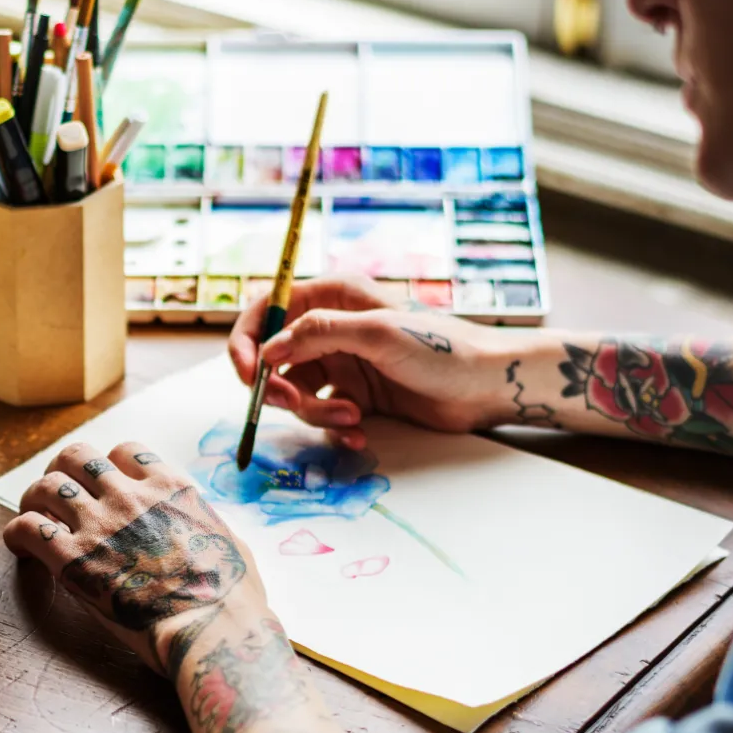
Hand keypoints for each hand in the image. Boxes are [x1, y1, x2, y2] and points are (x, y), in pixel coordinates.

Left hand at [4, 443, 341, 732]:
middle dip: (62, 470)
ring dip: (34, 498)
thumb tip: (201, 527)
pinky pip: (28, 528)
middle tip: (58, 494)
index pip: (125, 450)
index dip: (108, 464)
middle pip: (76, 456)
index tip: (103, 483)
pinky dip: (17, 533)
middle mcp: (129, 496)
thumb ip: (204, 525)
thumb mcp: (231, 542)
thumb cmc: (231, 597)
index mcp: (169, 487)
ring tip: (32, 516)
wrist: (212, 630)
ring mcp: (99, 525)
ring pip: (46, 486)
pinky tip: (19, 546)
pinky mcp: (73, 560)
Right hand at [228, 275, 509, 447]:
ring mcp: (341, 364)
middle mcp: (330, 329)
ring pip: (296, 394)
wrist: (486, 386)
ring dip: (315, 412)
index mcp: (331, 298)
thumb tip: (268, 351)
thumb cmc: (443, 348)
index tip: (248, 375)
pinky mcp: (354, 395)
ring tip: (353, 419)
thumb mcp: (378, 333)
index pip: (265, 313)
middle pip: (273, 361)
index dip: (246, 343)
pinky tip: (359, 434)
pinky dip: (334, 428)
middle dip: (280, 389)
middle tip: (296, 406)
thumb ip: (319, 335)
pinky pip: (322, 414)